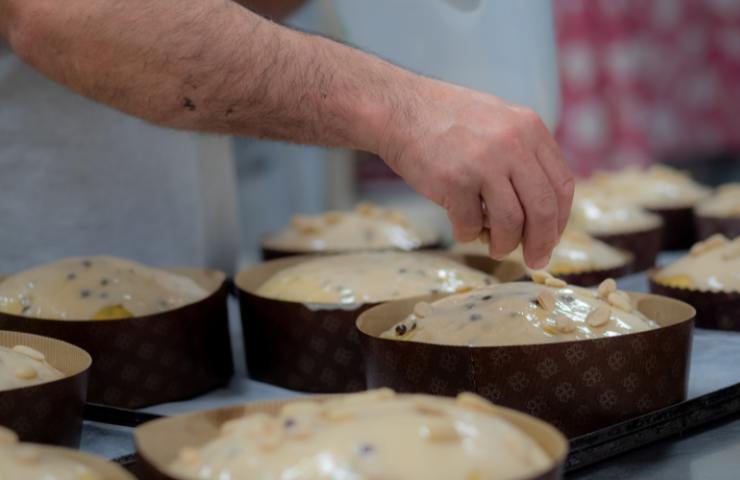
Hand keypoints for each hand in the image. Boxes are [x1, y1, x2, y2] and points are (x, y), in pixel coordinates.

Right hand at [378, 79, 573, 268]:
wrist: (400, 110)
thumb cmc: (447, 121)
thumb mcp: (499, 122)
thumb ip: (524, 155)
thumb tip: (542, 211)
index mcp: (530, 129)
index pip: (562, 185)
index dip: (560, 220)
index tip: (550, 238)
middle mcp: (513, 144)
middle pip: (543, 208)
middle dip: (541, 243)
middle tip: (535, 261)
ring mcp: (483, 163)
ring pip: (511, 223)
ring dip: (505, 245)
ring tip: (496, 249)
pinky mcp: (454, 181)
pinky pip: (472, 224)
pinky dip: (469, 234)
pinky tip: (462, 228)